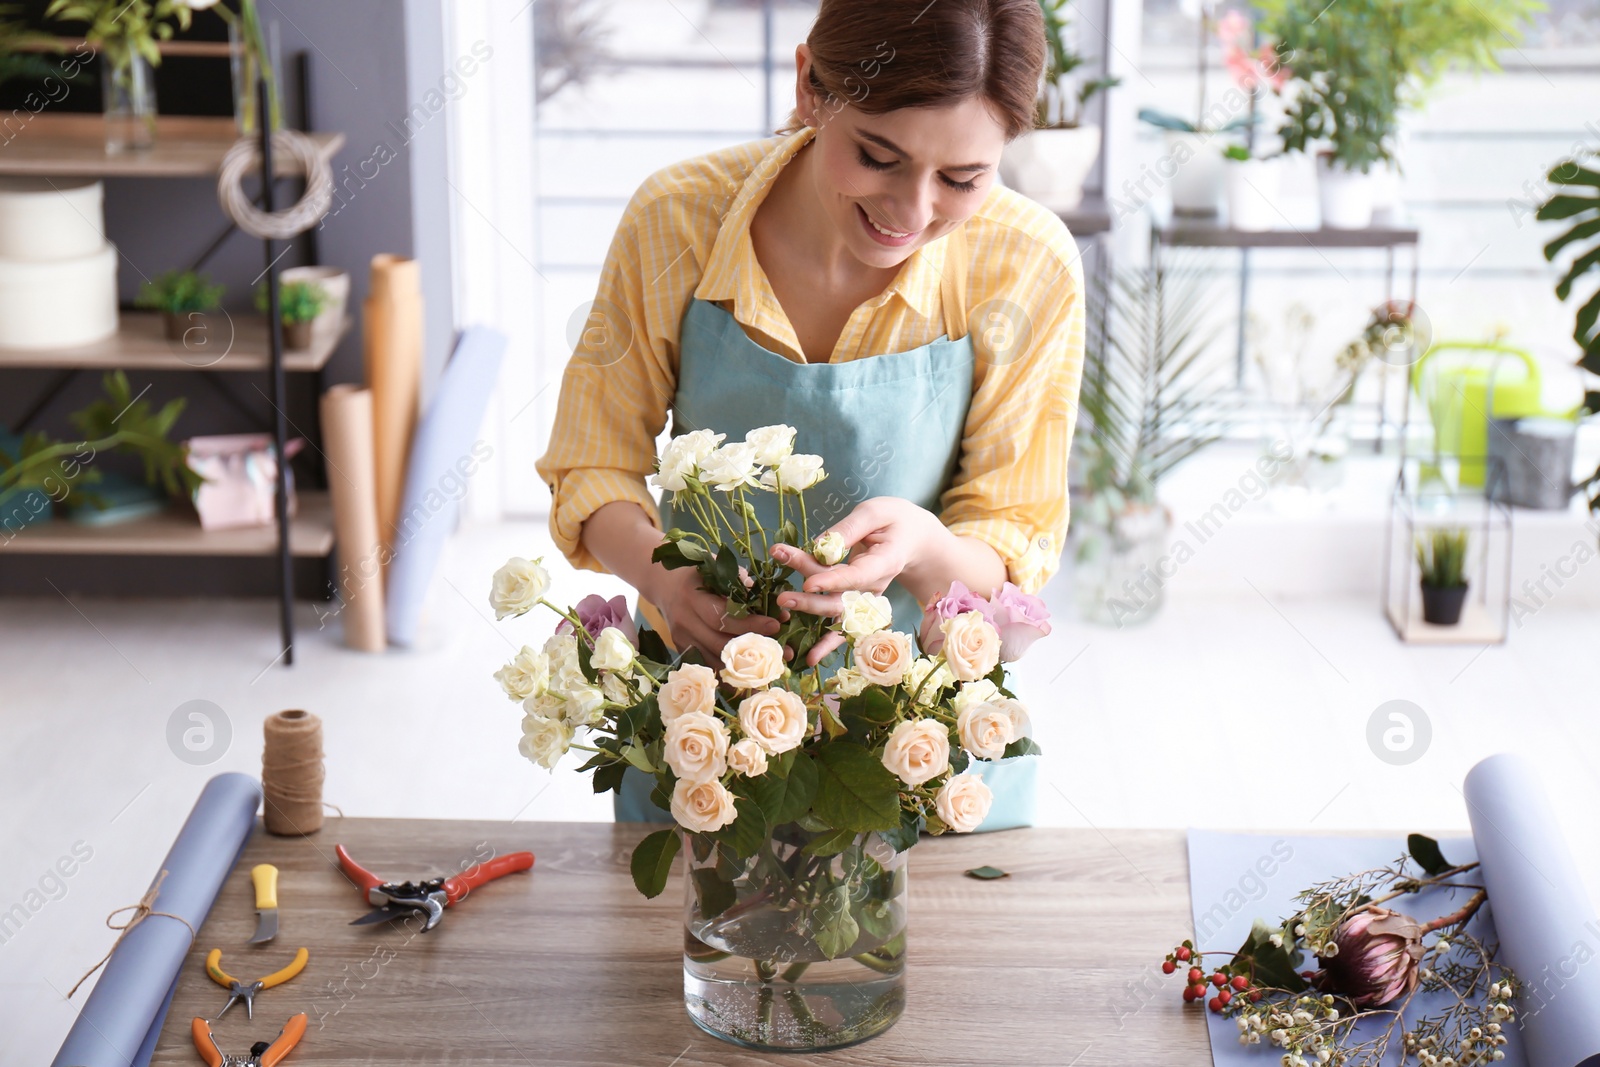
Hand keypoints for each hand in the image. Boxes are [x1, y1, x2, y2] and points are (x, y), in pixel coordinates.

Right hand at [647, 564, 778, 662]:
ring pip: (713, 660)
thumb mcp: (715, 568)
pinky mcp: (682, 649)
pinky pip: (707, 665)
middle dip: (752, 648)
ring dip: (743, 667)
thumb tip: (768, 601)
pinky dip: (728, 673)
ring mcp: (681, 638)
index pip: (721, 617)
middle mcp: (684, 620)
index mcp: (692, 596)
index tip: (775, 624)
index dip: (749, 623)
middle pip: (719, 643)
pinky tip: (750, 676)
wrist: (663, 583)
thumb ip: (739, 583)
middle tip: (780, 650)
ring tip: (772, 667)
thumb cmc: (697, 573)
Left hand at [768, 497, 943, 667]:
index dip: (832, 581)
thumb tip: (819, 547)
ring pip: (837, 610)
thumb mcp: (874, 512)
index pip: (857, 575)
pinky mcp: (860, 604)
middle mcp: (877, 586)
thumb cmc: (893, 521)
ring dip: (809, 611)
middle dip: (811, 601)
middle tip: (782, 597)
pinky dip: (828, 643)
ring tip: (782, 609)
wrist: (914, 540)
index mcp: (885, 561)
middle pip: (842, 599)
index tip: (808, 583)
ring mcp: (869, 599)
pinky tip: (810, 657)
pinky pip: (843, 625)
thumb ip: (848, 529)